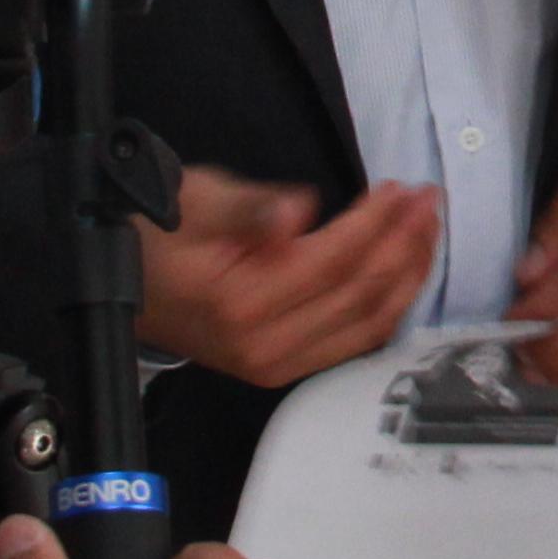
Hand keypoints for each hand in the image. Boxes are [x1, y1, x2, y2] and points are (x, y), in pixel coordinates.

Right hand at [136, 167, 440, 387]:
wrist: (128, 287)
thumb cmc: (160, 235)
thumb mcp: (195, 201)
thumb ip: (249, 209)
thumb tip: (298, 212)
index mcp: (241, 302)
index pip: (335, 260)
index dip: (377, 222)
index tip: (403, 189)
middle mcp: (264, 345)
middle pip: (361, 293)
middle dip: (404, 243)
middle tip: (429, 202)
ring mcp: (276, 364)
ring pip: (369, 323)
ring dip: (407, 275)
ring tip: (428, 230)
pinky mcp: (284, 370)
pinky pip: (355, 343)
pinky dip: (389, 307)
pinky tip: (405, 273)